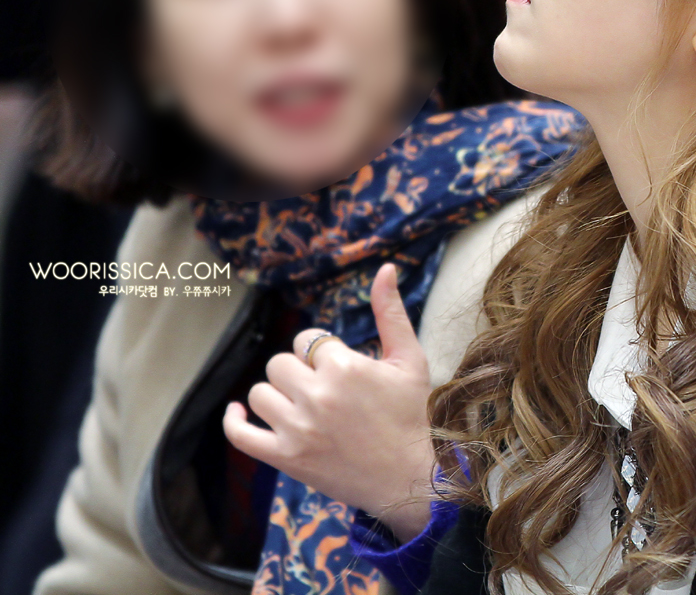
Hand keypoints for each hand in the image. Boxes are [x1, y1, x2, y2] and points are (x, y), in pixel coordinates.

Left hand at [224, 264, 437, 541]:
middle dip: (299, 371)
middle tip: (324, 389)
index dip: (321, 351)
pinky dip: (234, 420)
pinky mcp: (285, 458)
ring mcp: (298, 429)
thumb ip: (391, 312)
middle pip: (279, 364)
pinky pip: (240, 435)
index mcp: (345, 367)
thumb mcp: (409, 359)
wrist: (408, 476)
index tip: (339, 368)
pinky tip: (239, 411)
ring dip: (278, 395)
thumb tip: (386, 268)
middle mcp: (317, 395)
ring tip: (304, 406)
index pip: (307, 340)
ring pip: (260, 393)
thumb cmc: (412, 414)